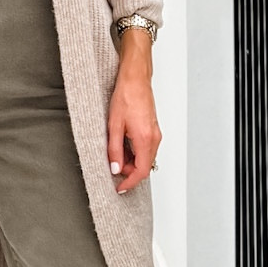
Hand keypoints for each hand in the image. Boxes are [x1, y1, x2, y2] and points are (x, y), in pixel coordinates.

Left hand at [107, 31, 159, 194]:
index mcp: (145, 139)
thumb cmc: (125, 96)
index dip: (129, 182)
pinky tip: (122, 142)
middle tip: (112, 164)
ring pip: (145, 157)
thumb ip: (114, 150)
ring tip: (114, 150)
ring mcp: (155, 133)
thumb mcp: (113, 126)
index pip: (141, 171)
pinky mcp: (153, 129)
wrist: (135, 79)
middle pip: (144, 166)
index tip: (120, 187)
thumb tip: (115, 168)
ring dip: (130, 160)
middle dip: (128, 170)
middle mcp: (154, 138)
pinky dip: (134, 151)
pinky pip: (146, 147)